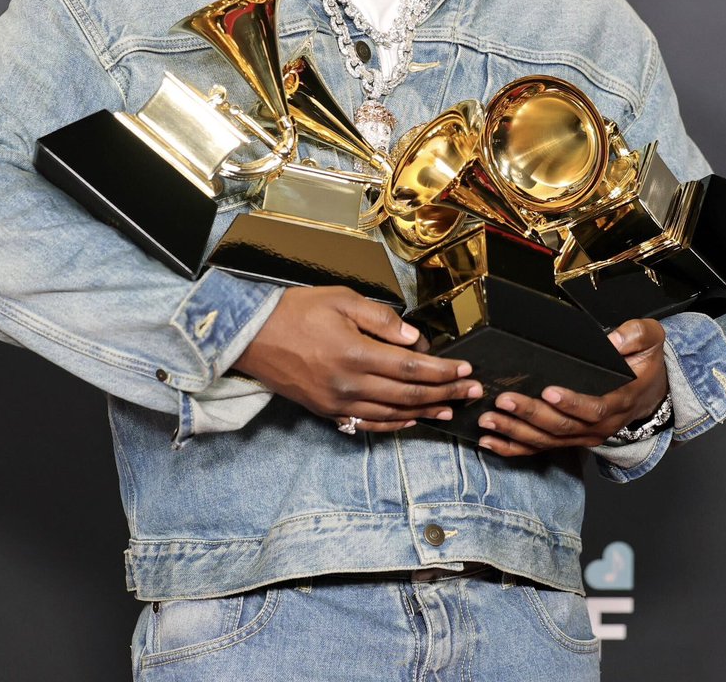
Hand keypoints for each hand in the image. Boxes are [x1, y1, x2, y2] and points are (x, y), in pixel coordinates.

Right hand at [233, 286, 482, 432]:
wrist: (252, 336)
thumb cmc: (296, 311)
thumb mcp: (341, 300)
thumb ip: (381, 320)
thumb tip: (415, 339)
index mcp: (356, 354)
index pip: (412, 368)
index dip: (444, 372)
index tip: (466, 370)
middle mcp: (350, 384)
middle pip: (409, 395)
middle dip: (446, 393)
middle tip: (473, 391)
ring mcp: (337, 403)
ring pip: (392, 414)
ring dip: (426, 412)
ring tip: (451, 408)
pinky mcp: (326, 411)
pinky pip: (368, 424)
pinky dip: (395, 424)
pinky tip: (411, 420)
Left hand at [476, 318, 668, 456]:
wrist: (650, 392)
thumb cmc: (643, 365)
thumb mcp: (649, 341)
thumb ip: (636, 335)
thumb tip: (614, 340)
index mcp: (618, 401)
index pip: (594, 408)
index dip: (571, 403)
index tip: (548, 391)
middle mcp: (599, 426)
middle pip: (562, 427)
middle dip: (531, 415)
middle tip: (504, 401)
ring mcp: (583, 436)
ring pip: (547, 440)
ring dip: (516, 432)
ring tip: (489, 419)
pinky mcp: (568, 439)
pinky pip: (540, 448)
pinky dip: (513, 448)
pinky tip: (490, 441)